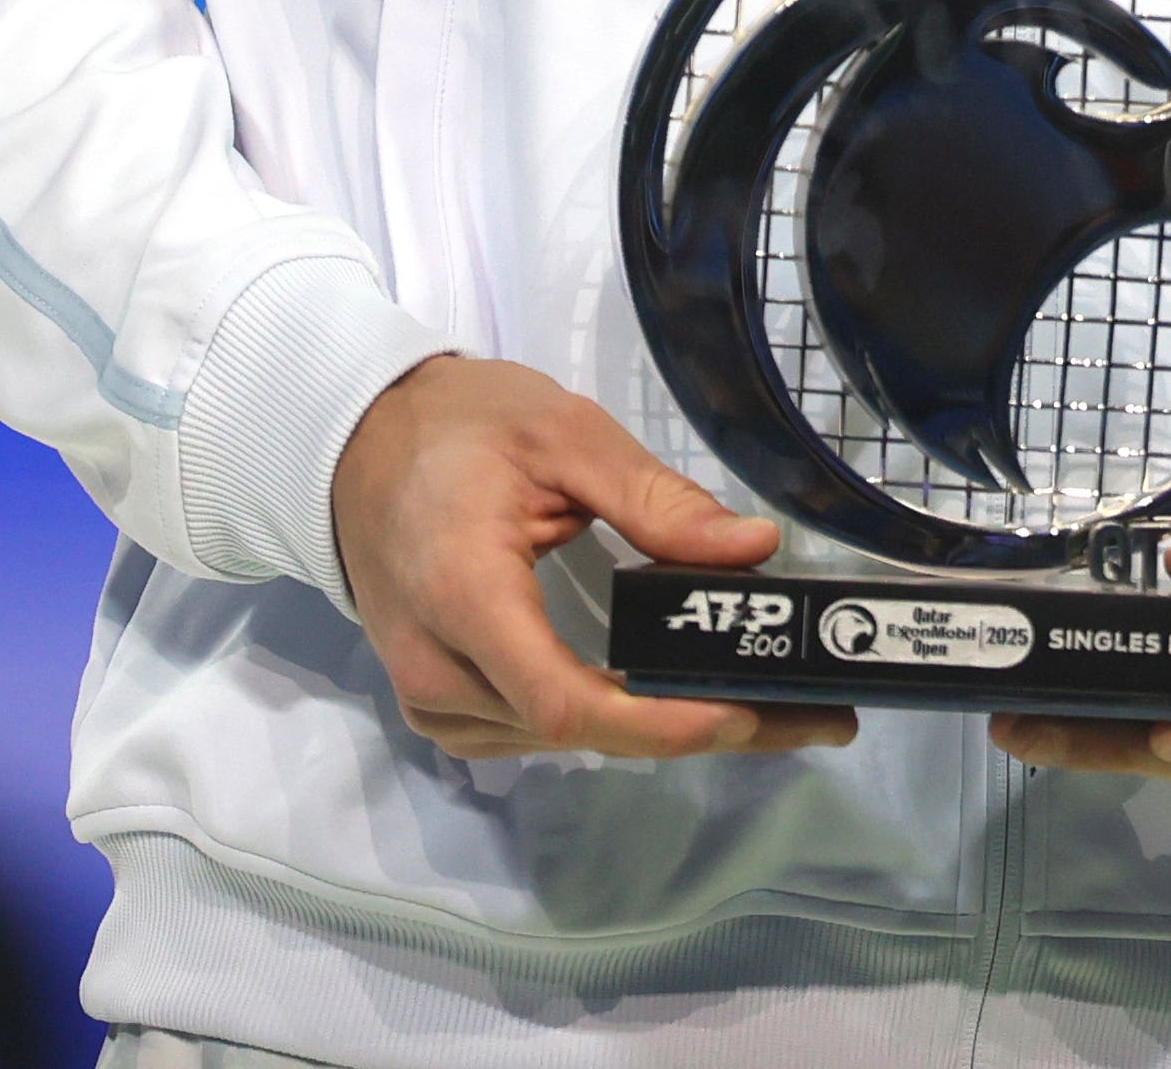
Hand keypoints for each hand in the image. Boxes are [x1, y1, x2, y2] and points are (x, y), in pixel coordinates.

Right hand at [331, 353, 853, 764]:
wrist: (357, 443)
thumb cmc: (457, 429)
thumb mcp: (565, 437)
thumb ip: (657, 499)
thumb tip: (752, 549)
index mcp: (464, 597)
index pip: (566, 701)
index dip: (660, 723)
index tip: (750, 713)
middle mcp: (438, 668)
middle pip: (578, 732)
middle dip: (699, 729)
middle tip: (813, 718)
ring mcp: (431, 695)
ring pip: (561, 741)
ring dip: (662, 730)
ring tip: (771, 708)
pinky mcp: (439, 699)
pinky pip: (532, 731)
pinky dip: (609, 721)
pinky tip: (675, 700)